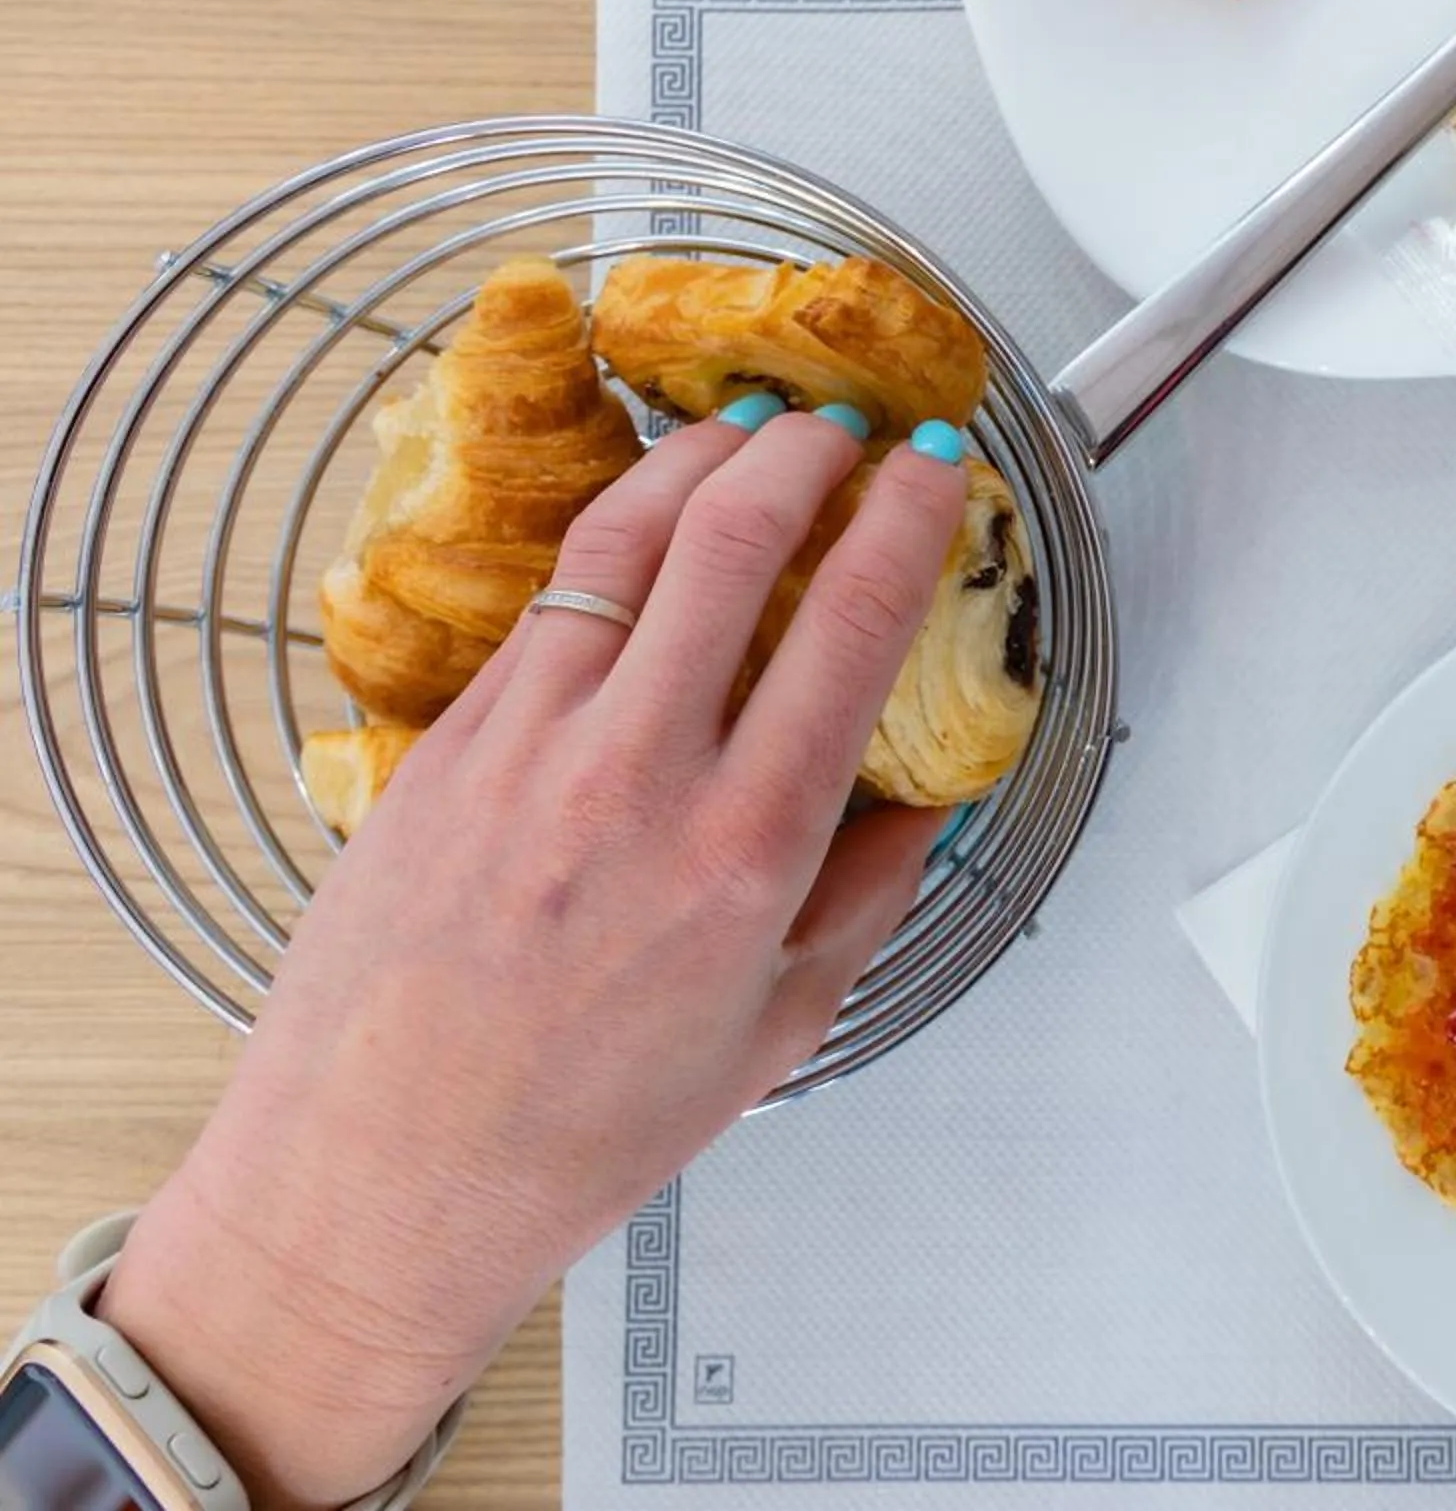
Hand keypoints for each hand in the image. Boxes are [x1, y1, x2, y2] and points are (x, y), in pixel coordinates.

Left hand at [96, 404, 968, 1508]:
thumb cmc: (578, 1131)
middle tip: (848, 425)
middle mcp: (635, 777)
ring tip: (750, 429)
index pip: (850, 626)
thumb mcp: (775, 1033)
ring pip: (624, 540)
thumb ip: (864, 898)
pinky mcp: (446, 742)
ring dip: (700, 458)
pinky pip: (547, 606)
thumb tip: (921, 801)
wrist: (379, 1176)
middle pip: (733, 539)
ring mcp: (527, 746)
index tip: (930, 468)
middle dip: (808, 452)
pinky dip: (612, 536)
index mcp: (742, 853)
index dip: (903, 518)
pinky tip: (644, 523)